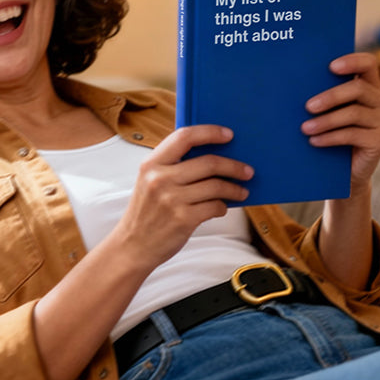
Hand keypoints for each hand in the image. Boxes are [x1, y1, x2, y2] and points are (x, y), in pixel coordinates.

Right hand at [110, 125, 252, 266]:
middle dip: (233, 166)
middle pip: (209, 162)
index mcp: (151, 164)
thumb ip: (173, 167)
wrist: (132, 247)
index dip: (210, 132)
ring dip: (234, 189)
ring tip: (242, 191)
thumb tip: (214, 156)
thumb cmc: (147, 213)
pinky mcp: (183, 219)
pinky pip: (215, 206)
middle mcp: (160, 179)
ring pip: (216, 185)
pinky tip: (222, 207)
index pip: (184, 136)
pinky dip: (223, 207)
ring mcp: (171, 199)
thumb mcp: (150, 182)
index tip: (229, 135)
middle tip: (247, 170)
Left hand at [301, 52, 379, 189]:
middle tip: (307, 106)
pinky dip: (330, 137)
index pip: (369, 64)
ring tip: (305, 128)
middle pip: (359, 89)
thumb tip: (298, 85)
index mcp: (369, 86)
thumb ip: (324, 97)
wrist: (343, 172)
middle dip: (331, 96)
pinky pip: (353, 135)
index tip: (331, 66)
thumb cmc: (331, 135)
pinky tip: (314, 141)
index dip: (352, 61)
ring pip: (354, 113)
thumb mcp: (329, 112)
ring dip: (326, 121)